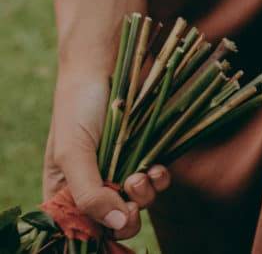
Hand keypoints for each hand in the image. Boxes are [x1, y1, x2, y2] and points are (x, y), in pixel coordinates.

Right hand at [43, 67, 166, 242]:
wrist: (105, 66)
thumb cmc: (79, 109)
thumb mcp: (74, 153)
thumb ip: (89, 193)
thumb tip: (116, 225)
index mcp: (66, 190)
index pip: (82, 227)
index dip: (101, 231)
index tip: (117, 222)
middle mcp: (94, 184)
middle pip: (115, 221)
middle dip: (128, 216)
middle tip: (132, 200)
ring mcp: (121, 169)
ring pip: (139, 202)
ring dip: (146, 195)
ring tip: (141, 176)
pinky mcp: (145, 154)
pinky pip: (157, 180)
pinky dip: (160, 178)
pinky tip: (158, 168)